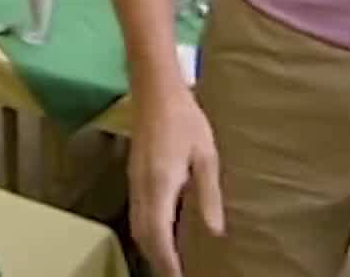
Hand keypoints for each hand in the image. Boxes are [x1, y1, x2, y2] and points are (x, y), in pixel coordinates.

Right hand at [129, 91, 223, 276]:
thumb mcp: (205, 155)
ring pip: (137, 225)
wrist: (155, 89)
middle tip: (176, 274)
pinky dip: (147, 231)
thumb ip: (208, 194)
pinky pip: (137, 212)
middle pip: (143, 235)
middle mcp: (142, 187)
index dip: (167, 260)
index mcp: (160, 184)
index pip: (158, 234)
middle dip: (157, 259)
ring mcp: (134, 181)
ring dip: (151, 246)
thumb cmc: (185, 119)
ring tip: (170, 261)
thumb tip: (215, 231)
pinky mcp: (134, 175)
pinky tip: (163, 232)